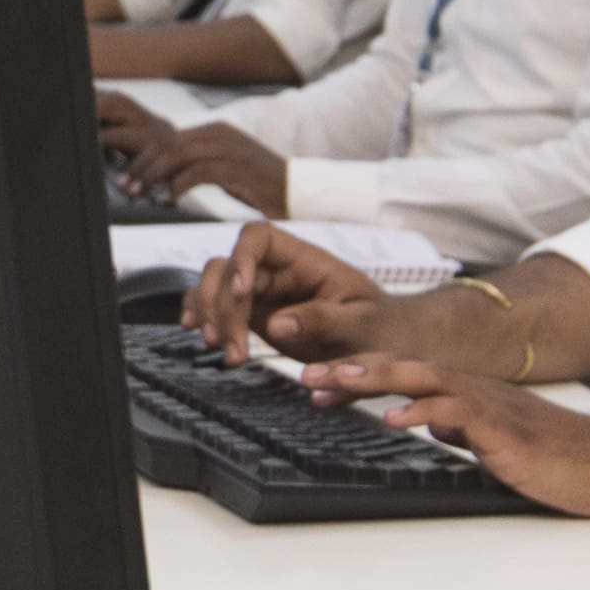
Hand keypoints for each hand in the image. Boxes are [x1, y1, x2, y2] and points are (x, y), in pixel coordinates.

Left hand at [102, 98, 290, 212]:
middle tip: (125, 186)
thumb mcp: (224, 168)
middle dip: (142, 165)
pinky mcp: (236, 167)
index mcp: (215, 130)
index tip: (128, 173)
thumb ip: (196, 165)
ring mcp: (228, 148)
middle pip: (168, 143)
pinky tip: (166, 200)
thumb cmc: (260, 184)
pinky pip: (197, 173)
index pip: (169, 137)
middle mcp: (220, 133)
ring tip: (139, 194)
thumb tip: (164, 177)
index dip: (145, 155)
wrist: (297, 190)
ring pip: (177, 155)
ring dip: (153, 175)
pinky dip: (177, 186)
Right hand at [186, 224, 414, 359]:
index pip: (260, 237)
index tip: (240, 292)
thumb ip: (324, 320)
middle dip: (223, 306)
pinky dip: (204, 318)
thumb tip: (277, 324)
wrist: (385, 344)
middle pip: (228, 266)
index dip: (242, 258)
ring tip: (225, 352)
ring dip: (210, 315)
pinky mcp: (254, 314)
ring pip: (215, 285)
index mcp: (305, 260)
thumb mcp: (363, 324)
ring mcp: (263, 292)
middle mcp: (278, 270)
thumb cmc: (380, 327)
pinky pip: (217, 306)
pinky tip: (205, 338)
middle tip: (235, 348)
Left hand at [316, 356, 589, 514]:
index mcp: (471, 396)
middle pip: (405, 367)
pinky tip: (394, 417)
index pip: (407, 377)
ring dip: (376, 378)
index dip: (362, 374)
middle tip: (307, 371)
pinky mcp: (505, 430)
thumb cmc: (562, 460)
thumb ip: (464, 429)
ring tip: (335, 381)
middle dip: (352, 367)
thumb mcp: (498, 444)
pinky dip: (423, 410)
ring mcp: (490, 407)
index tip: (321, 381)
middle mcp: (476, 391)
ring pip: (424, 378)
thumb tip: (431, 422)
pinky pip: (458, 412)